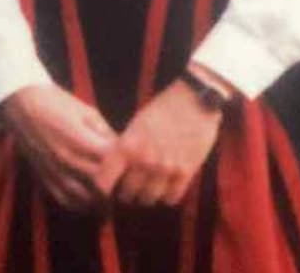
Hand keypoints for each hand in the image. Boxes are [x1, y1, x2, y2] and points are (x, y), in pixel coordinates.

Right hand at [0, 85, 118, 211]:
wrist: (23, 105)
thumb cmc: (57, 103)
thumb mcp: (87, 111)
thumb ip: (105, 132)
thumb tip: (121, 149)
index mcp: (81, 140)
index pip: (112, 163)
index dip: (125, 164)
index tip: (132, 163)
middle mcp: (69, 161)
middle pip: (102, 184)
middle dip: (116, 184)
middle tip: (126, 181)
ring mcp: (56, 173)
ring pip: (85, 198)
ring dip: (101, 200)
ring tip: (111, 193)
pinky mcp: (46, 179)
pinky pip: (67, 201)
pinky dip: (82, 205)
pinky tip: (91, 200)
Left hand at [107, 80, 224, 206]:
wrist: (195, 101)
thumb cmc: (163, 107)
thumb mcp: (137, 123)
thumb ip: (126, 147)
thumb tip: (117, 167)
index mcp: (128, 146)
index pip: (104, 181)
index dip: (103, 187)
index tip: (107, 187)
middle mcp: (144, 161)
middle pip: (127, 194)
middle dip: (126, 192)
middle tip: (129, 187)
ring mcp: (166, 169)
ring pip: (149, 199)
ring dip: (146, 196)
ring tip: (147, 188)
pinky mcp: (186, 173)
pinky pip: (171, 198)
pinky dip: (167, 195)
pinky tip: (166, 187)